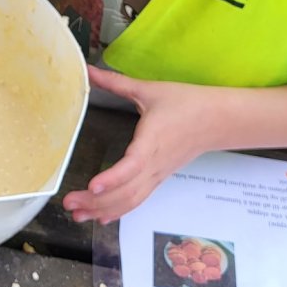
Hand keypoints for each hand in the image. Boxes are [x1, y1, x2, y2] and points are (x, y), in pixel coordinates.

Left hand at [63, 66, 219, 222]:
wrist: (218, 120)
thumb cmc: (186, 103)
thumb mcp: (149, 89)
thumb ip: (116, 82)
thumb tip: (87, 70)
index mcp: (152, 141)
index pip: (132, 165)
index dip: (112, 178)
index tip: (92, 186)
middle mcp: (154, 164)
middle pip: (126, 191)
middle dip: (96, 201)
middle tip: (68, 203)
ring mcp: (157, 175)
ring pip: (131, 200)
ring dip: (103, 209)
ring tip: (77, 214)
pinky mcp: (159, 178)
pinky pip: (138, 199)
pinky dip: (119, 210)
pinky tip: (101, 216)